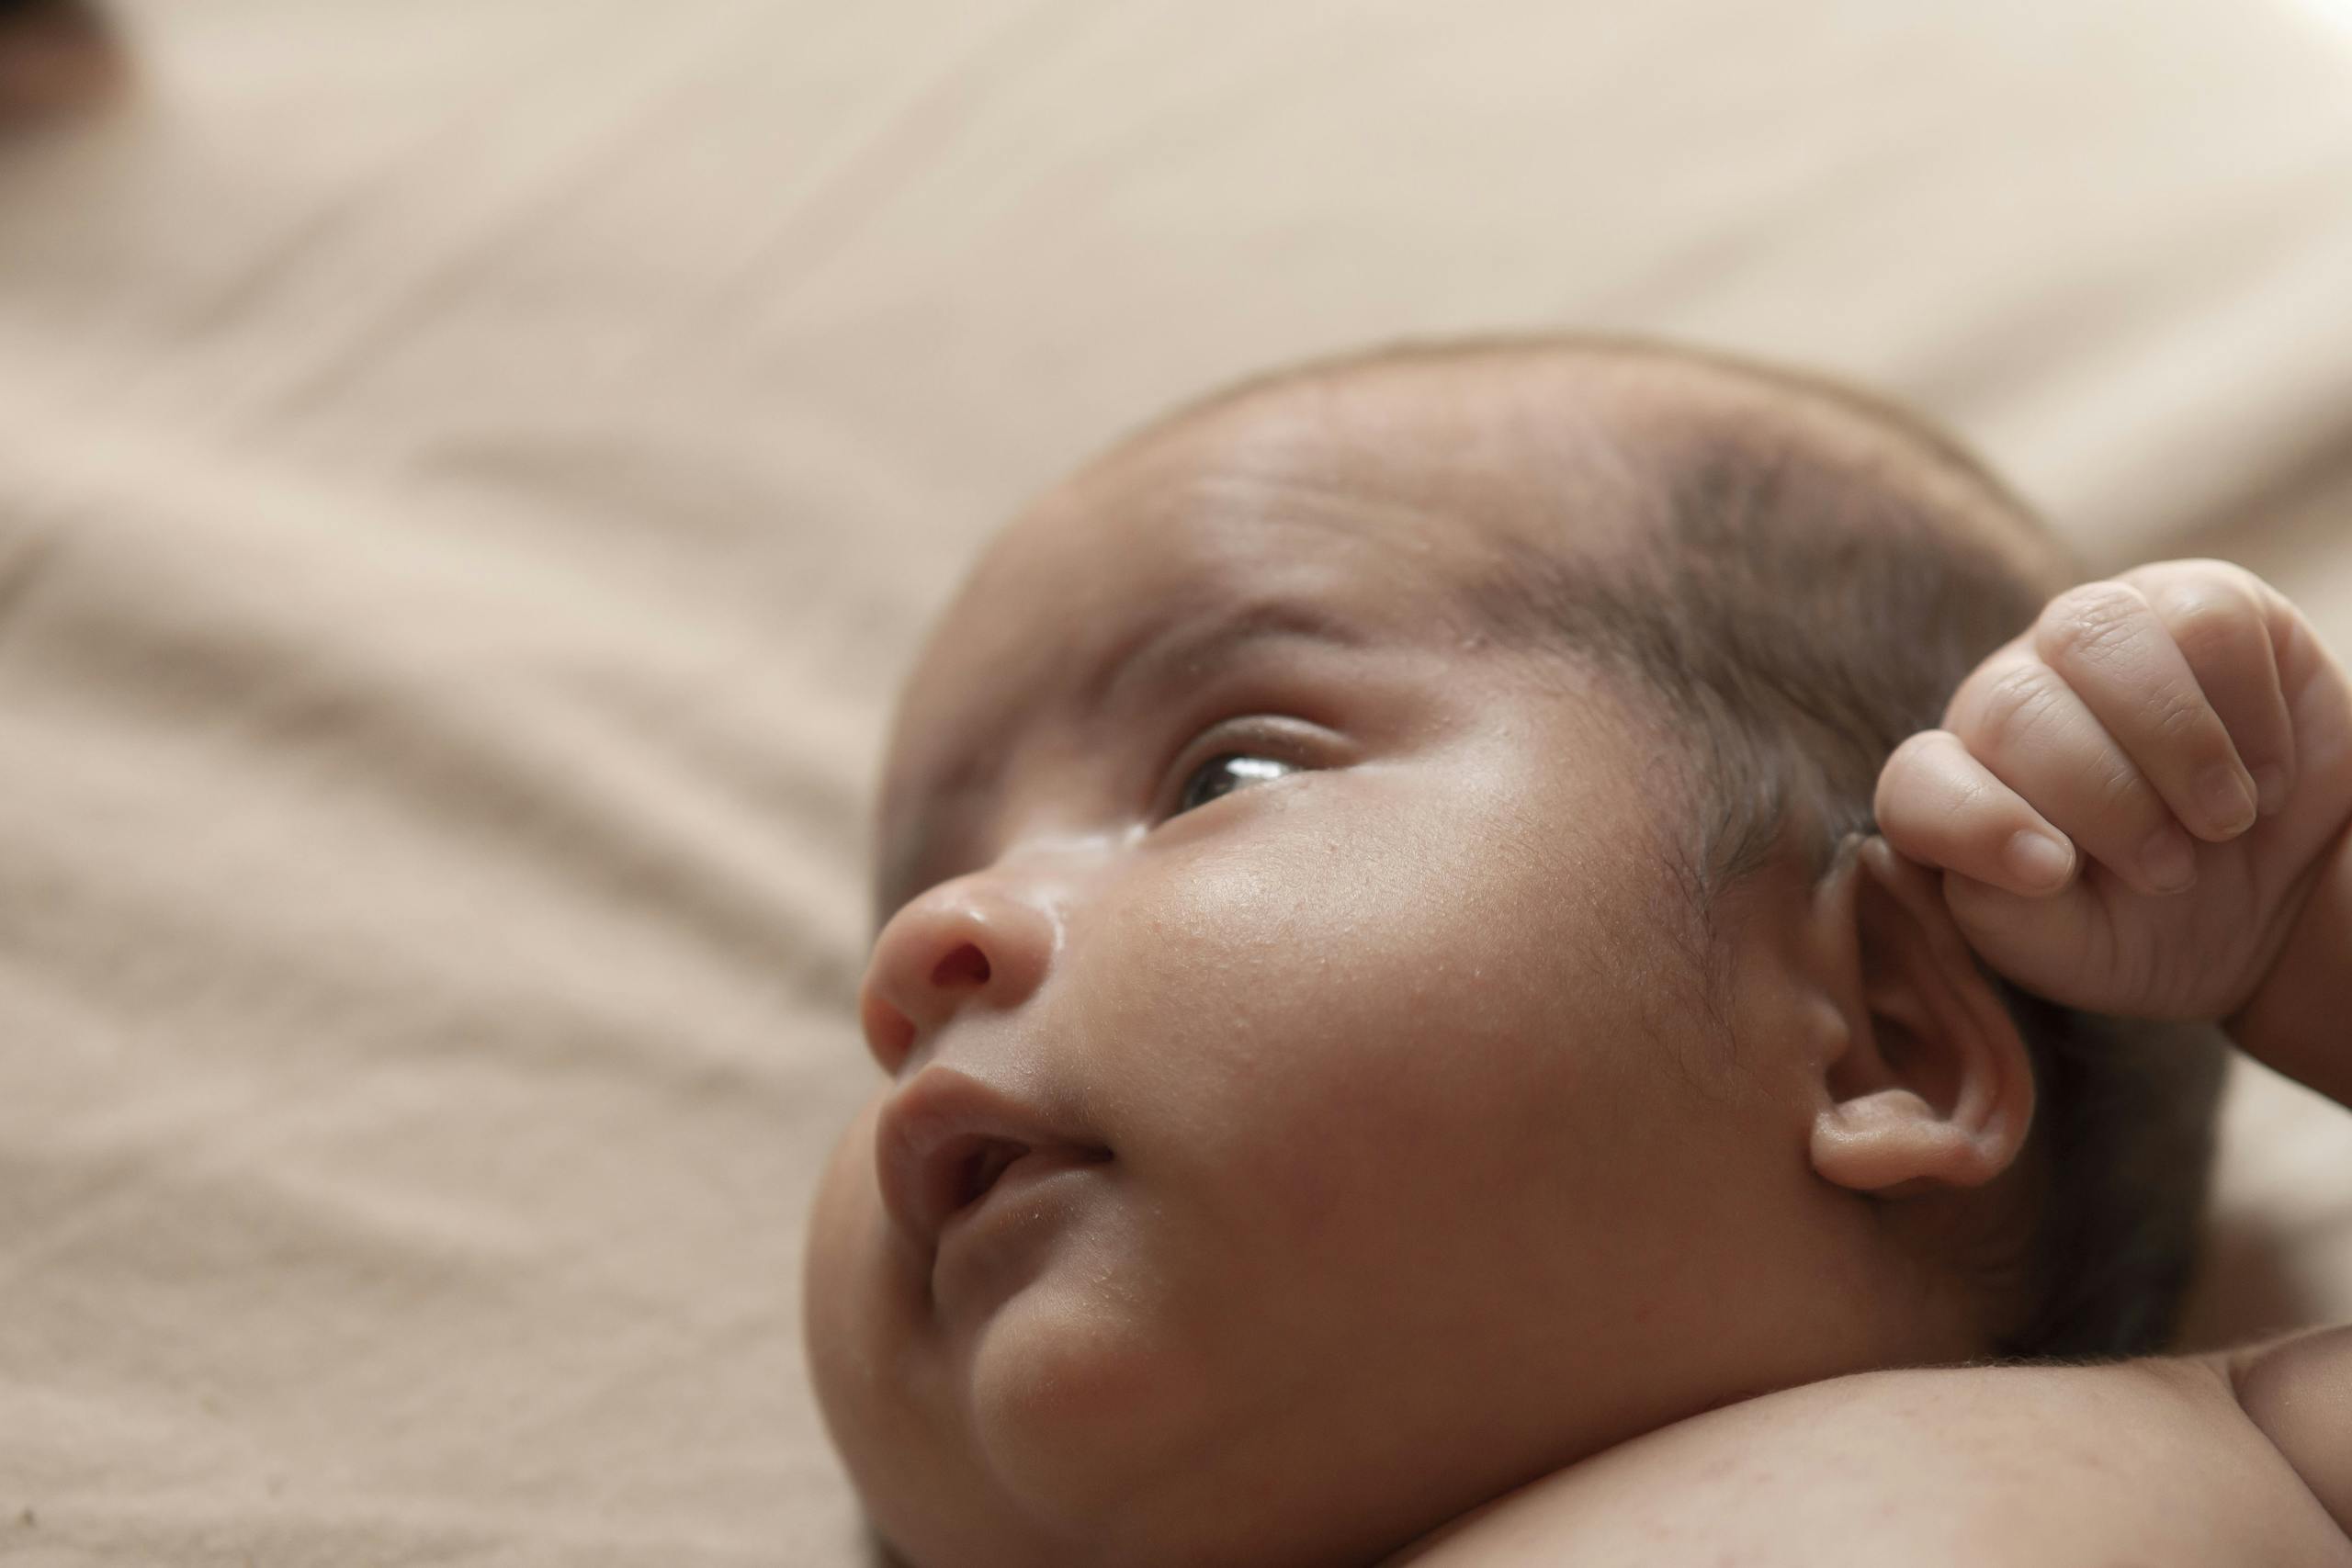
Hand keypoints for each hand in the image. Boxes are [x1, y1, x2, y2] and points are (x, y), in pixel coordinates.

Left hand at [1873, 559, 2351, 1025]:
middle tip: (2171, 873)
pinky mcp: (2196, 603)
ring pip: (2094, 632)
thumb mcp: (2076, 950)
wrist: (2275, 899)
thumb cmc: (2146, 927)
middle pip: (2010, 707)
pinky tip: (2266, 775)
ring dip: (2173, 741)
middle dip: (2101, 798)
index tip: (2054, 874)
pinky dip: (2247, 707)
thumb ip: (2010, 917)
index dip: (1973, 822)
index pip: (1917, 782)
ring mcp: (2097, 636)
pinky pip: (2205, 619)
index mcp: (1958, 784)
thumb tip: (2004, 864)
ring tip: (2224, 822)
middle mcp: (2012, 696)